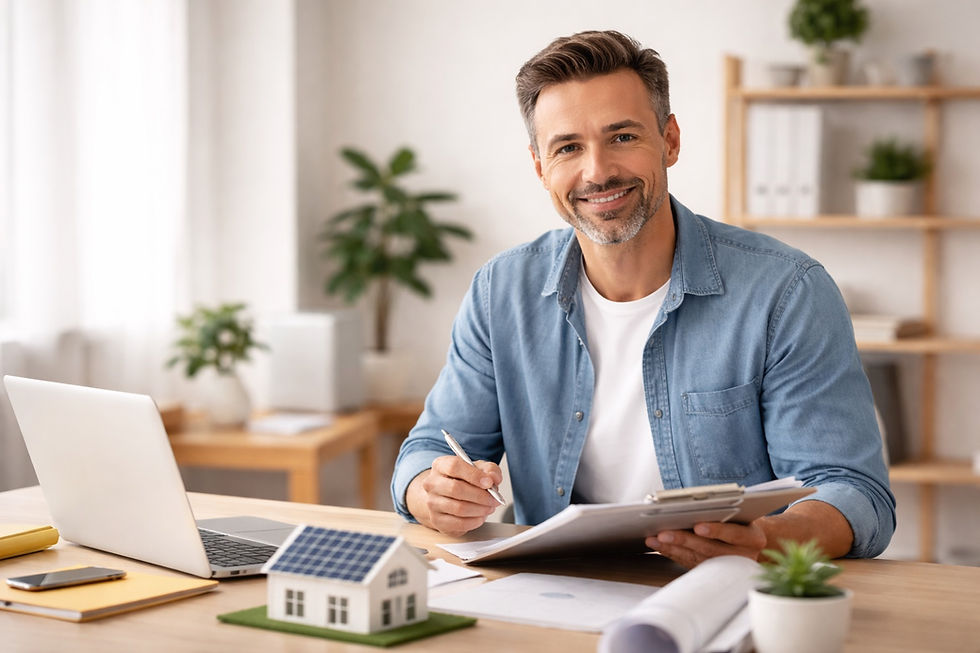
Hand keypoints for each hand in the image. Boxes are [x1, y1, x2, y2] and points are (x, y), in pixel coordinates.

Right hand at [406, 455, 502, 536]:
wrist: (448, 497)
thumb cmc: (463, 481)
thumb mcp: (479, 469)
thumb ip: (490, 470)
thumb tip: (493, 478)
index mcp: (440, 465)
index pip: (454, 467)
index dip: (474, 475)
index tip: (489, 482)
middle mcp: (432, 483)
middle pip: (456, 489)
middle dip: (480, 496)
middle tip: (494, 499)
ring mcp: (432, 503)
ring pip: (458, 508)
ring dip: (480, 509)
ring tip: (489, 507)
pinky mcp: (437, 520)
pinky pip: (458, 523)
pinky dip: (474, 521)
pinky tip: (481, 516)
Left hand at [645, 520, 766, 568]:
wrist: (753, 543)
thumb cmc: (744, 522)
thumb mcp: (743, 515)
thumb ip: (725, 512)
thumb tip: (692, 506)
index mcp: (753, 538)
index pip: (734, 534)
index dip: (716, 531)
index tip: (698, 527)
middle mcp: (742, 556)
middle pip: (710, 549)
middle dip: (684, 541)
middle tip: (664, 534)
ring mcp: (727, 567)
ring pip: (697, 559)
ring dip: (672, 549)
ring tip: (654, 540)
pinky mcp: (713, 572)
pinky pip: (690, 563)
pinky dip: (673, 554)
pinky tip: (659, 547)